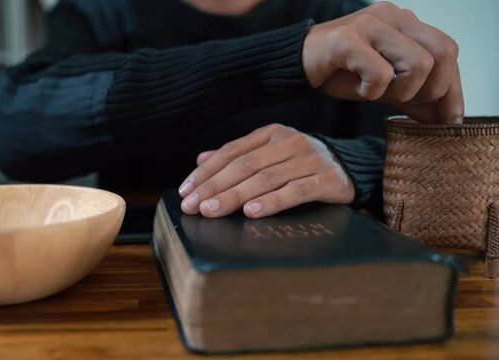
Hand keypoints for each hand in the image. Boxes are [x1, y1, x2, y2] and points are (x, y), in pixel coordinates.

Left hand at [178, 124, 354, 217]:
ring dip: (235, 196)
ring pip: (265, 179)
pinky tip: (252, 212)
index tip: (186, 191)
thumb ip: (238, 155)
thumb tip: (200, 159)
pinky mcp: (326, 179)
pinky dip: (272, 202)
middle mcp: (288, 142)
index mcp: (271, 133)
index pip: (231, 152)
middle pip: (244, 166)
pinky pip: (295, 191)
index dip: (206, 172)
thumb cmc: (302, 163)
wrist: (353, 165)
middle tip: (193, 206)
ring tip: (213, 210)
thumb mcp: (270, 152)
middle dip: (214, 187)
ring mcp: (309, 159)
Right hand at [303, 1, 462, 123]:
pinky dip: (372, 92)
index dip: (453, 89)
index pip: (447, 51)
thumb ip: (413, 97)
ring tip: (376, 94)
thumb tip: (442, 117)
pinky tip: (358, 90)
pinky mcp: (347, 39)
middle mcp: (392, 16)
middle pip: (442, 53)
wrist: (295, 66)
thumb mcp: (383, 87)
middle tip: (405, 103)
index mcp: (405, 23)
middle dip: (431, 90)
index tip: (450, 119)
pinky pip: (380, 74)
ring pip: (418, 63)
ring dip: (400, 91)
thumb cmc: (338, 71)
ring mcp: (370, 24)